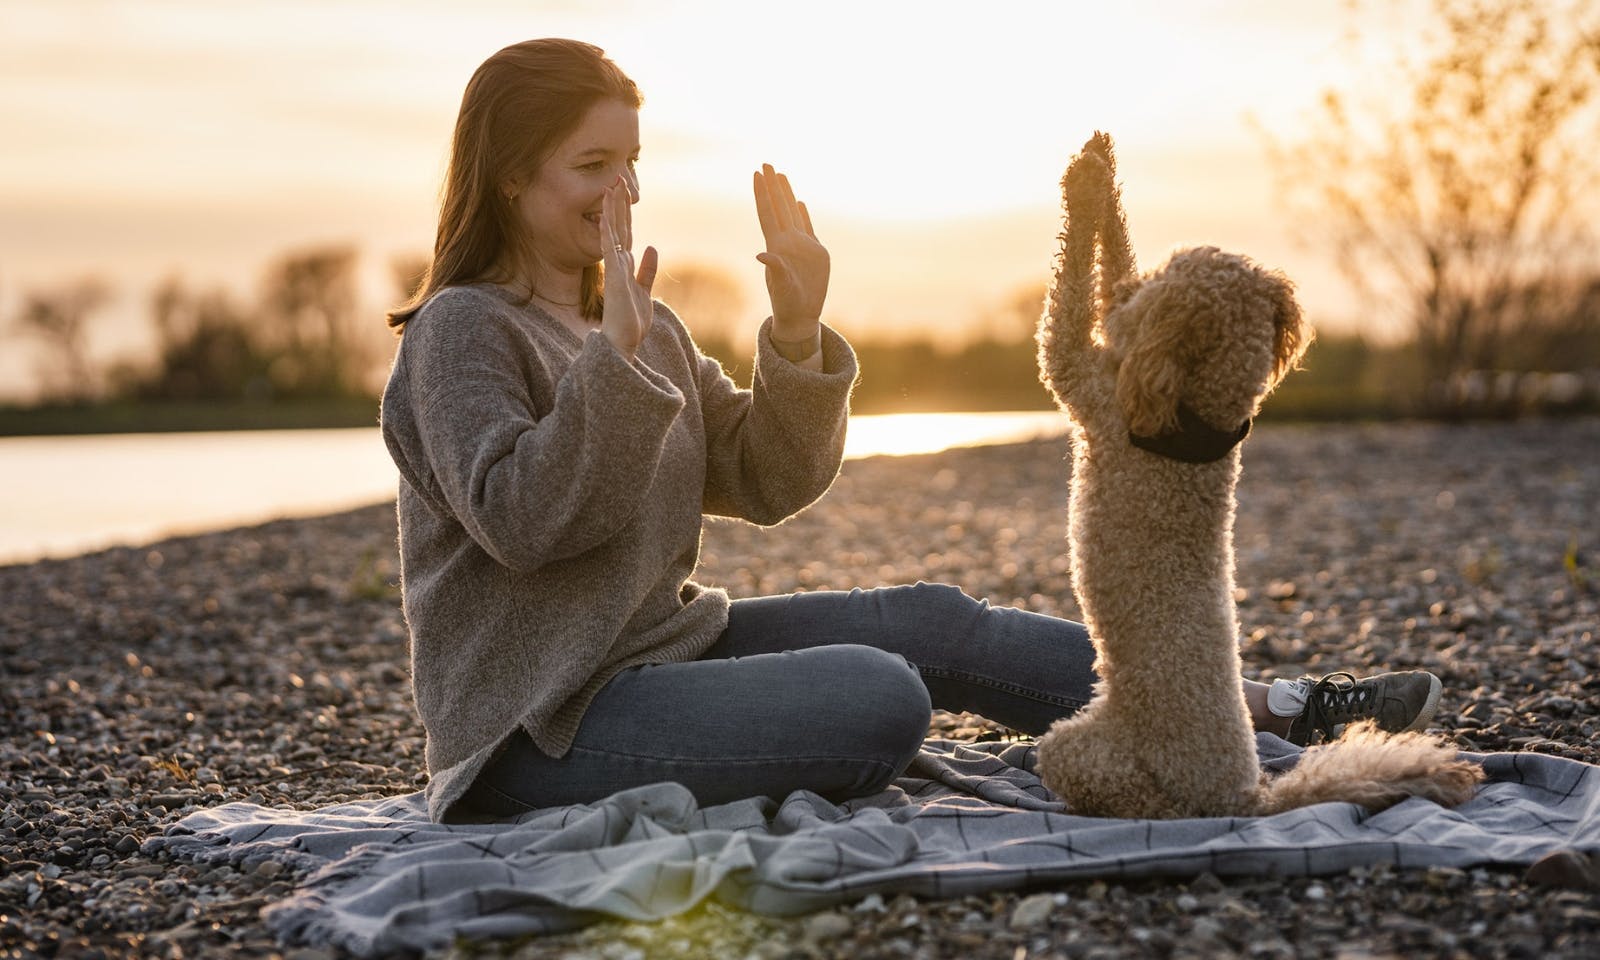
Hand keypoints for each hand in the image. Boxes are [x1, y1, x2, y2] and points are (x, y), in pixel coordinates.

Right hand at [599, 175, 658, 359]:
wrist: (623, 343)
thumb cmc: (632, 322)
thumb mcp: (645, 291)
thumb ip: (647, 270)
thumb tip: (651, 247)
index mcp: (626, 266)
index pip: (626, 232)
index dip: (625, 211)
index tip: (624, 191)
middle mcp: (618, 264)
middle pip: (619, 227)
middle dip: (618, 203)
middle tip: (617, 179)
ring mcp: (615, 269)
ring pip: (612, 233)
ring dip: (611, 210)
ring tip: (610, 188)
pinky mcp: (615, 278)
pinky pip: (610, 249)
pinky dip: (608, 231)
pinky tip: (607, 215)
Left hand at [753, 163, 828, 340]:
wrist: (801, 316)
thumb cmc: (788, 305)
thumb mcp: (781, 288)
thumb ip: (775, 270)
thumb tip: (762, 255)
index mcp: (777, 246)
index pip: (767, 213)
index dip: (762, 194)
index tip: (757, 174)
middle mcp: (787, 242)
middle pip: (778, 207)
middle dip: (772, 185)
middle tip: (765, 163)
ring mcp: (801, 246)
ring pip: (792, 213)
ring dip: (786, 194)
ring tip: (780, 174)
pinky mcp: (815, 253)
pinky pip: (808, 227)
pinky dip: (803, 214)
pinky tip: (800, 202)